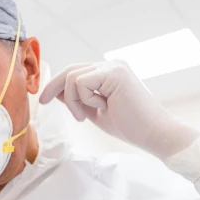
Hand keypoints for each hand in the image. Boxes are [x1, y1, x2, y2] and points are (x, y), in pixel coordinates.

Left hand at [39, 61, 198, 159]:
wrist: (155, 133)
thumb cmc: (130, 126)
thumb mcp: (95, 111)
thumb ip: (78, 99)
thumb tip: (57, 92)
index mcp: (109, 72)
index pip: (76, 71)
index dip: (57, 84)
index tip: (45, 99)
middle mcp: (112, 65)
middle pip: (71, 69)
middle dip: (54, 86)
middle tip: (44, 102)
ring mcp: (113, 66)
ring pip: (73, 77)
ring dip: (73, 101)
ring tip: (85, 117)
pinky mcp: (114, 72)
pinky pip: (81, 83)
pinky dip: (84, 100)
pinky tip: (101, 108)